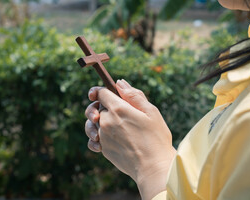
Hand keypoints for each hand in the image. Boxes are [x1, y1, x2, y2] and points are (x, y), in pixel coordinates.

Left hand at [85, 79, 175, 199]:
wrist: (153, 167)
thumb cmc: (157, 138)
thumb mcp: (151, 112)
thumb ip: (134, 95)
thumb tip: (119, 83)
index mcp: (118, 108)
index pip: (100, 93)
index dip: (100, 90)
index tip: (103, 92)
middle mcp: (106, 121)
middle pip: (96, 107)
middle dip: (102, 106)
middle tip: (115, 110)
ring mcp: (103, 136)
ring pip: (93, 123)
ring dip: (97, 121)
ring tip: (109, 124)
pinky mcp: (104, 149)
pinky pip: (93, 139)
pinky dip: (96, 137)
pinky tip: (103, 139)